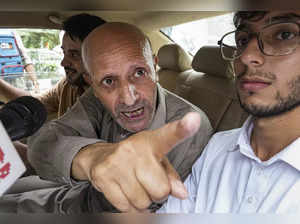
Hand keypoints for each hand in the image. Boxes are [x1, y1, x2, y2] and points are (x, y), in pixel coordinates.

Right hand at [72, 112, 200, 211]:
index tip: (194, 120)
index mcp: (152, 142)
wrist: (99, 157)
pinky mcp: (103, 176)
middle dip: (157, 194)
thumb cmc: (135, 159)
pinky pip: (125, 207)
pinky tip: (124, 192)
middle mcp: (134, 148)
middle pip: (160, 190)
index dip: (183, 129)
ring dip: (141, 202)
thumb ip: (170, 176)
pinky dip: (128, 207)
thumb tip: (182, 193)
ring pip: (142, 202)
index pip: (170, 135)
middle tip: (148, 184)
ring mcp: (117, 162)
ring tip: (134, 187)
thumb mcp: (156, 161)